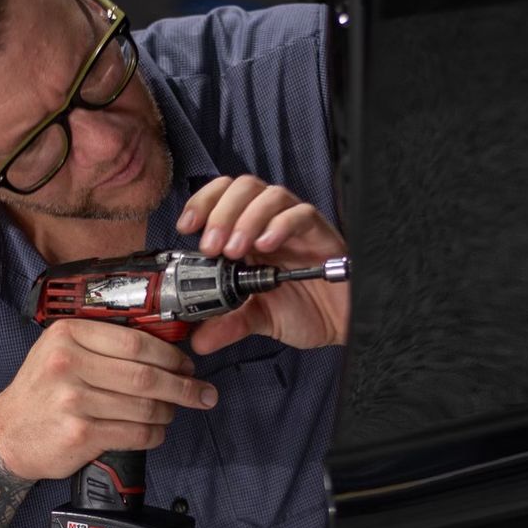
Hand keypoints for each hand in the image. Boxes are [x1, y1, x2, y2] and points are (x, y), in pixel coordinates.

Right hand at [0, 318, 220, 481]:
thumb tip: (163, 349)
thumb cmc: (41, 392)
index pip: (136, 342)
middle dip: (184, 386)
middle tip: (202, 392)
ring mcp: (74, 401)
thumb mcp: (60, 352)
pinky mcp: (80, 434)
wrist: (6, 434)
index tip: (188, 364)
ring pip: (144, 406)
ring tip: (174, 412)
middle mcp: (69, 364)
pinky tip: (156, 432)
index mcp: (68, 336)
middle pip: (146, 375)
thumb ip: (102, 345)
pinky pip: (135, 433)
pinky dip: (154, 435)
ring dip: (169, 412)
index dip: (171, 355)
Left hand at [175, 175, 349, 353]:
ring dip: (246, 219)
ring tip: (235, 251)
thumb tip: (197, 339)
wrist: (342, 324)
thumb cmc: (305, 310)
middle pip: (242, 188)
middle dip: (221, 212)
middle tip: (211, 246)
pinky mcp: (320, 233)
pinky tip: (268, 246)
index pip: (222, 197)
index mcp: (249, 235)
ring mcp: (296, 225)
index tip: (186, 227)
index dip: (202, 203)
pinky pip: (301, 214)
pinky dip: (281, 225)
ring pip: (270, 194)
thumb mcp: (257, 320)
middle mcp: (271, 223)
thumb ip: (227, 325)